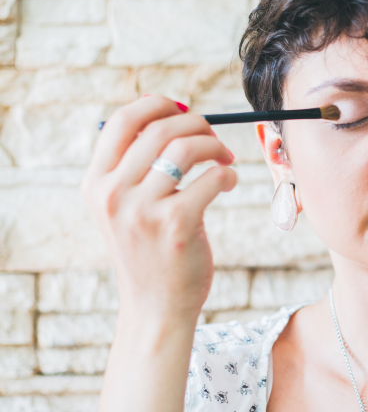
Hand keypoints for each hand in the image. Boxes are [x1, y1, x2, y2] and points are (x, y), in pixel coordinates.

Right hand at [80, 95, 236, 329]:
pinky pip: (211, 178)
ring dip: (215, 146)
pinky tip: (229, 183)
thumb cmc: (150, 251)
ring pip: (186, 147)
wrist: (156, 307)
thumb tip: (167, 111)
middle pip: (160, 129)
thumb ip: (135, 166)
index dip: (157, 105)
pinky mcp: (177, 225)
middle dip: (197, 125)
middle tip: (214, 139)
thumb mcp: (125, 208)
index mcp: (95, 184)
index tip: (183, 110)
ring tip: (224, 160)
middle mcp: (113, 194)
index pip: (121, 121)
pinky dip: (227, 174)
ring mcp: (143, 210)